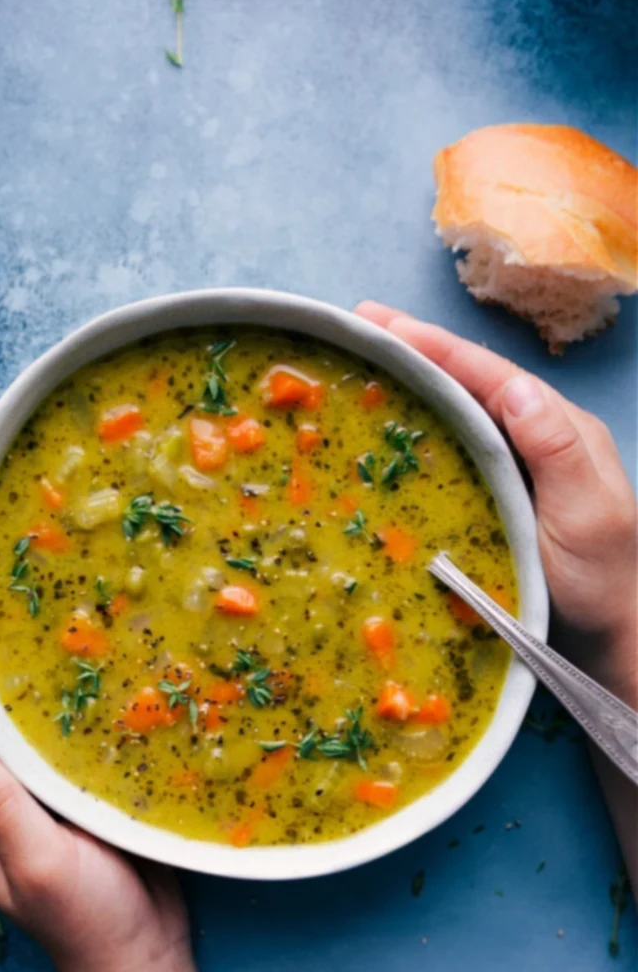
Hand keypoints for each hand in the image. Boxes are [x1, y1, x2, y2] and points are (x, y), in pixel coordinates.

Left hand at [0, 583, 190, 971]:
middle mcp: (2, 795)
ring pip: (15, 720)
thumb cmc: (89, 922)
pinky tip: (75, 665)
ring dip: (6, 669)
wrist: (144, 959)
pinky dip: (58, 697)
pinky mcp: (79, 791)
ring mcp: (40, 793)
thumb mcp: (39, 865)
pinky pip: (58, 734)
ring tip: (10, 615)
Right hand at [354, 301, 637, 705]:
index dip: (435, 346)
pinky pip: (456, 449)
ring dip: (415, 383)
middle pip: (472, 381)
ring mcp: (517, 470)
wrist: (611, 646)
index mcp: (563, 431)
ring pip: (462, 410)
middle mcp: (539, 440)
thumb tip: (519, 387)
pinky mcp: (497, 499)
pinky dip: (422, 428)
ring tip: (366, 361)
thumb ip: (559, 452)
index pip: (491, 375)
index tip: (380, 325)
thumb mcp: (590, 517)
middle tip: (360, 328)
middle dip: (417, 350)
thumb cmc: (605, 588)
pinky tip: (390, 428)